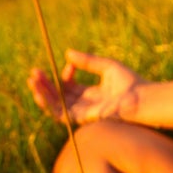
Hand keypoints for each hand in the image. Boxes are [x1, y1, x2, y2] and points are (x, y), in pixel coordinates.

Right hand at [28, 49, 147, 124]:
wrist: (140, 99)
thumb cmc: (130, 83)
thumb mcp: (107, 66)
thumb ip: (87, 61)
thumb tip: (67, 54)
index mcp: (92, 94)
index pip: (70, 86)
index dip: (65, 75)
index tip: (69, 64)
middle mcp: (85, 105)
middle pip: (59, 96)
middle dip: (45, 84)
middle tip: (34, 72)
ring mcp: (81, 113)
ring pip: (55, 105)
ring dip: (42, 93)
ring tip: (32, 80)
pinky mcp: (80, 118)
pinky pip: (58, 112)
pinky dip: (47, 102)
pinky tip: (40, 91)